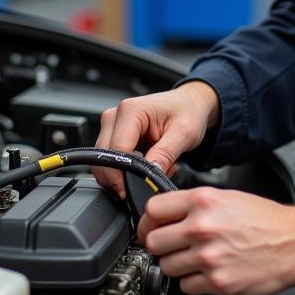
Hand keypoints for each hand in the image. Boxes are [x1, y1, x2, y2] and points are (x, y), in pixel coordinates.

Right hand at [93, 82, 219, 197]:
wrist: (189, 104)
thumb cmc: (188, 111)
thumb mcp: (184, 133)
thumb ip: (165, 154)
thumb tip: (149, 176)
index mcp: (130, 110)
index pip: (115, 151)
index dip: (123, 175)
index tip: (133, 191)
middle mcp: (115, 116)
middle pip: (105, 159)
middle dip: (125, 177)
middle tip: (153, 179)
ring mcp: (112, 127)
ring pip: (106, 164)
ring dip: (128, 176)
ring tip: (157, 169)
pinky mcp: (114, 137)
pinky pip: (113, 163)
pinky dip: (129, 172)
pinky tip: (150, 165)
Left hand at [137, 188, 294, 294]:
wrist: (294, 242)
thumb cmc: (265, 220)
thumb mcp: (227, 197)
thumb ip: (195, 204)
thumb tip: (167, 214)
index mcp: (203, 201)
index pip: (153, 210)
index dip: (150, 220)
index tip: (152, 226)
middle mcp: (202, 227)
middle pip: (153, 242)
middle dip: (161, 245)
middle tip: (173, 246)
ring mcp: (208, 256)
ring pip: (166, 267)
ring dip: (177, 265)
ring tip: (195, 258)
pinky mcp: (217, 282)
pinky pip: (186, 286)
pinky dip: (193, 282)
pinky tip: (208, 271)